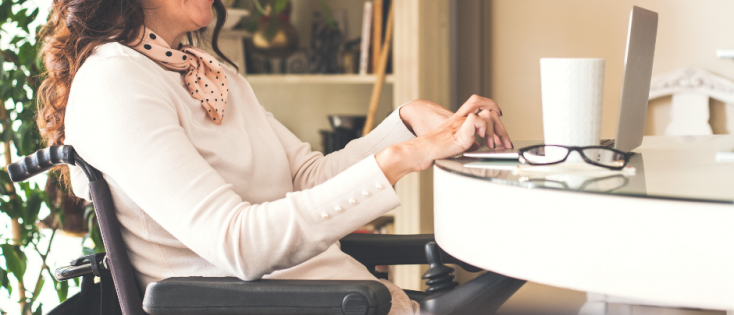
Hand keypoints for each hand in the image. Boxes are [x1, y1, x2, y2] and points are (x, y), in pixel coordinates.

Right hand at [377, 98, 506, 183]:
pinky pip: (476, 120)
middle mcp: (460, 118)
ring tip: (492, 144)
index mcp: (458, 119)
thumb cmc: (431, 151)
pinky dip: (483, 130)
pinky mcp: (458, 132)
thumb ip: (467, 141)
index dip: (492, 108)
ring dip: (494, 131)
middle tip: (504, 140)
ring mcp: (459, 124)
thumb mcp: (454, 144)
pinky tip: (483, 141)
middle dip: (500, 126)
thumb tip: (479, 145)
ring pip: (486, 115)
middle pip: (487, 107)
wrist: (418, 152)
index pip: (479, 103)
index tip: (499, 119)